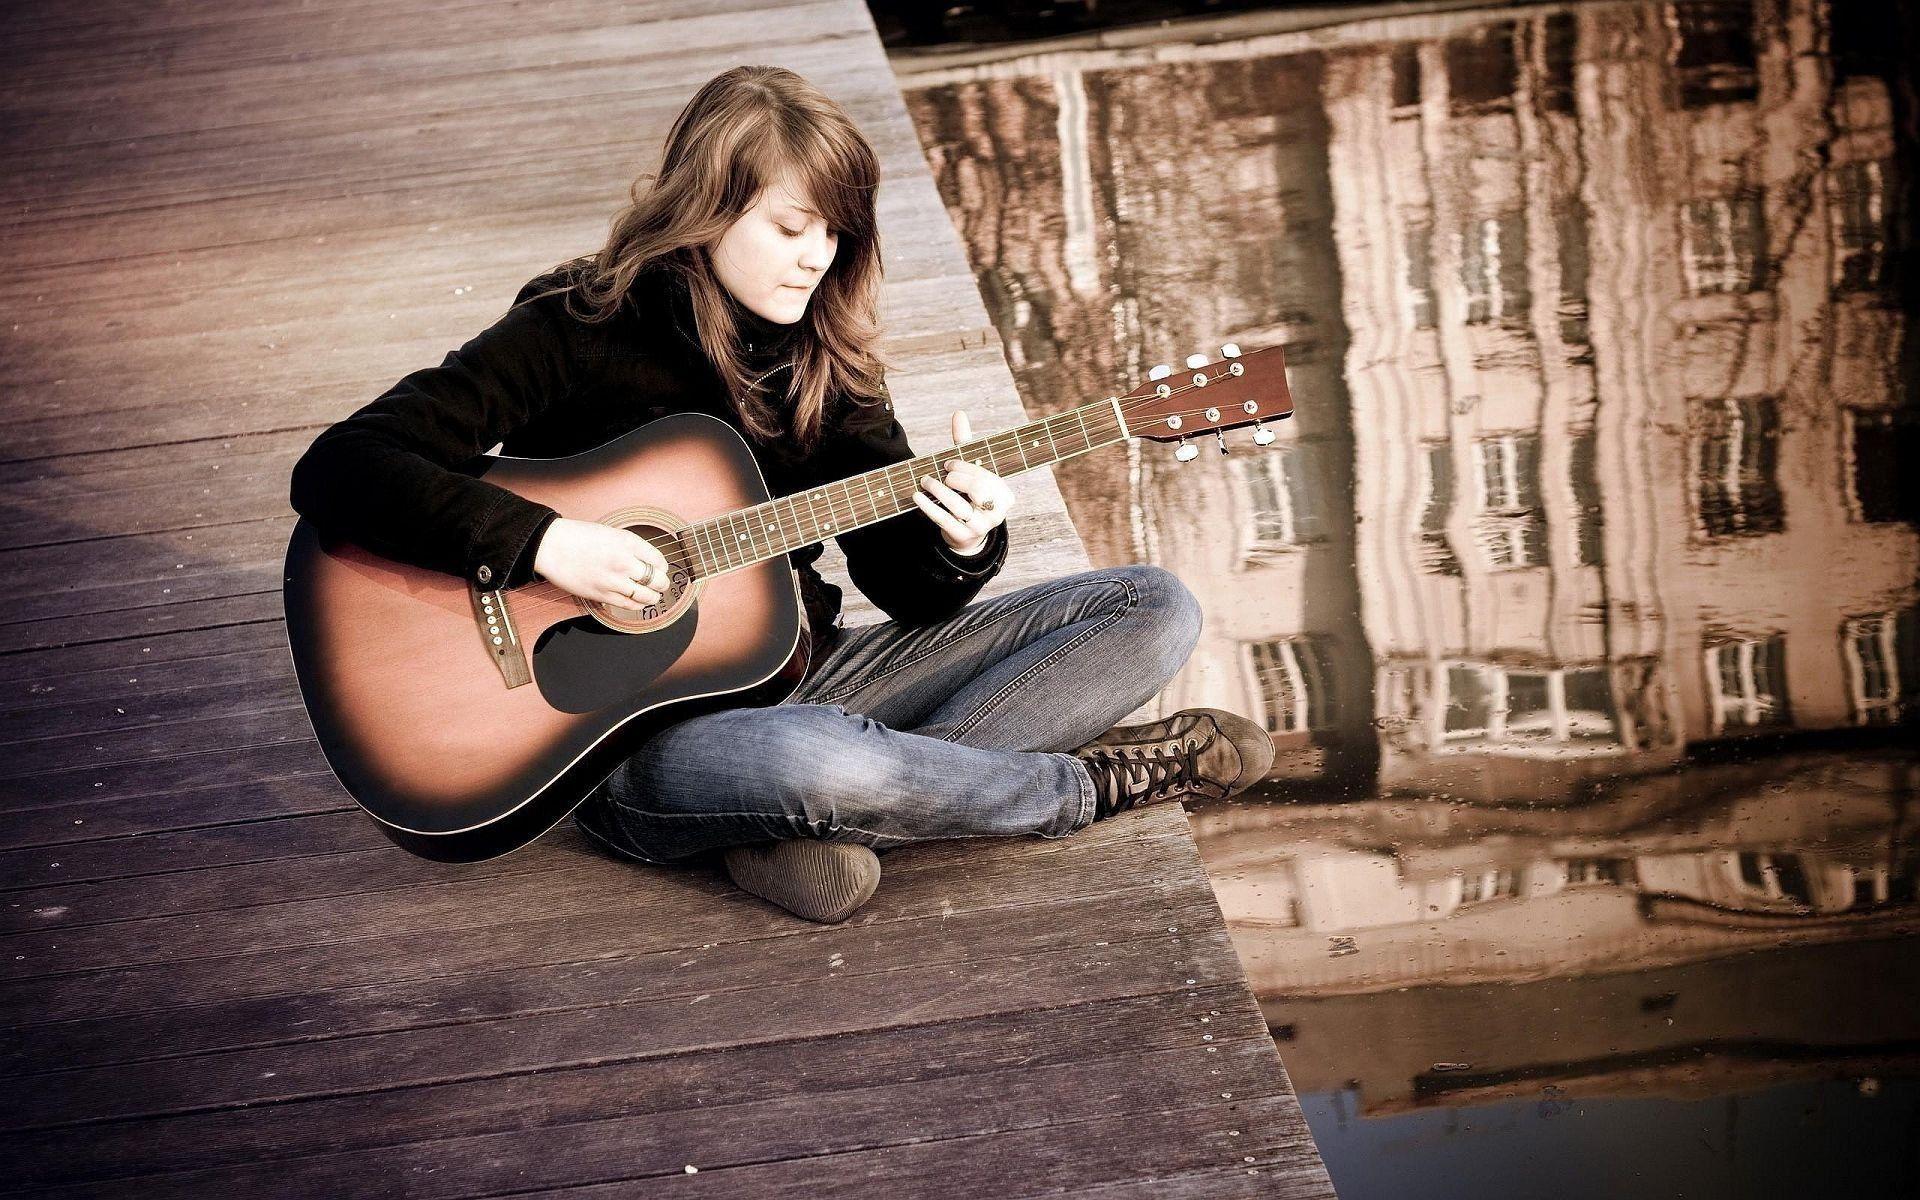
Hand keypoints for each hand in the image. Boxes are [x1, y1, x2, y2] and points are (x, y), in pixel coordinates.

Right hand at [532, 517, 673, 607]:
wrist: (552, 546)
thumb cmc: (578, 537)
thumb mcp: (611, 533)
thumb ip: (630, 546)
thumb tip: (647, 561)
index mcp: (627, 542)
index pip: (658, 560)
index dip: (662, 567)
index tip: (661, 569)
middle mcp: (624, 561)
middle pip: (657, 580)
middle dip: (662, 584)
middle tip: (661, 584)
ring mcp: (613, 580)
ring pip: (646, 596)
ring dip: (653, 597)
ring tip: (653, 596)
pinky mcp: (602, 595)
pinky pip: (628, 605)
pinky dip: (637, 605)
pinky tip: (638, 601)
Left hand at [912, 409, 1014, 555]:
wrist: (967, 531)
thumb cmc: (969, 493)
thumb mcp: (971, 470)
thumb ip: (965, 443)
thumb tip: (959, 413)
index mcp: (1005, 495)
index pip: (985, 476)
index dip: (964, 467)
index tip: (948, 464)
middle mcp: (997, 512)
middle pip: (976, 490)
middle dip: (956, 479)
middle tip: (941, 474)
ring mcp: (980, 527)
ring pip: (958, 506)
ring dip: (938, 490)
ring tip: (925, 480)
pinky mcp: (963, 536)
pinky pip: (944, 519)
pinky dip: (928, 507)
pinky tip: (916, 496)